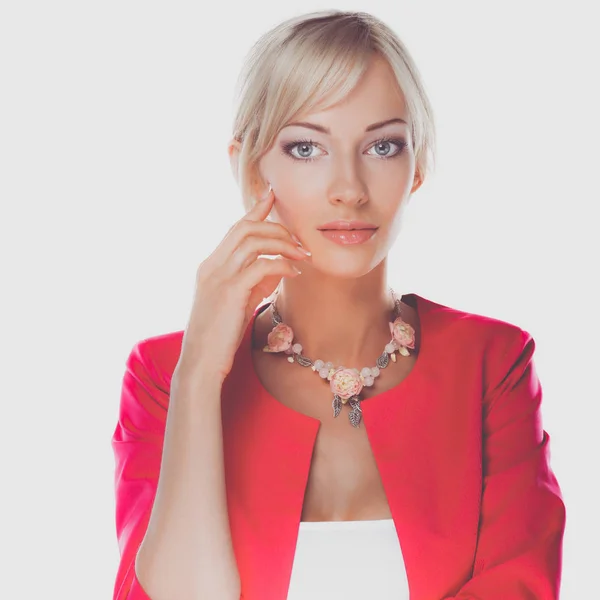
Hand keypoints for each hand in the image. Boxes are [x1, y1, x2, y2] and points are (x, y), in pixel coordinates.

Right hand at [173, 187, 310, 388]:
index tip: (271, 195)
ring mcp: (219, 277)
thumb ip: (254, 283)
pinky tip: (293, 273)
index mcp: (211, 266)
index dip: (254, 209)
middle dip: (276, 227)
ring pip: (253, 241)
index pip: (234, 228)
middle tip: (299, 240)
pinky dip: (281, 265)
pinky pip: (261, 266)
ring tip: (302, 255)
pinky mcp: (230, 292)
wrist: (201, 363)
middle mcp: (212, 266)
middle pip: (245, 227)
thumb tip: (278, 269)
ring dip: (282, 243)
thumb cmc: (219, 336)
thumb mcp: (237, 303)